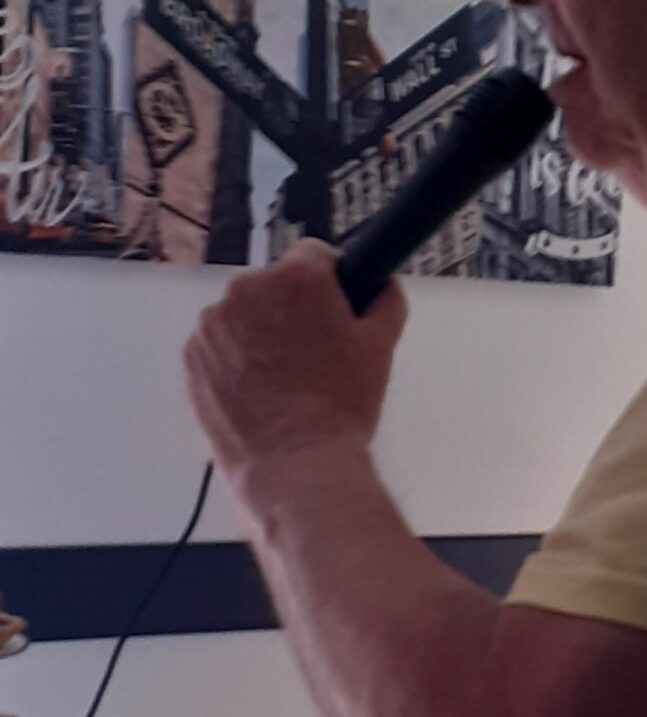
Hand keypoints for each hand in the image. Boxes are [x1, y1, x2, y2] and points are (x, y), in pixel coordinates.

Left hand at [184, 239, 407, 477]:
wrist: (296, 463)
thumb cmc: (340, 406)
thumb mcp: (381, 345)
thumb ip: (384, 298)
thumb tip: (381, 284)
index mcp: (297, 278)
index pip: (315, 253)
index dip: (328, 281)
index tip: (332, 307)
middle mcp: (248, 290)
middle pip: (275, 284)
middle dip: (292, 309)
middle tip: (314, 352)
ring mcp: (214, 323)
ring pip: (244, 313)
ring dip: (260, 332)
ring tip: (285, 377)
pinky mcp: (192, 356)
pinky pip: (218, 343)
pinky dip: (235, 358)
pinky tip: (259, 389)